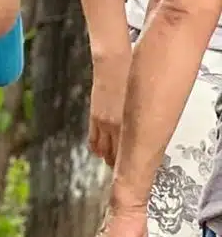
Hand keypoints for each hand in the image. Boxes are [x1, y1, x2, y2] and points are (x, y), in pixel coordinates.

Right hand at [88, 46, 132, 166]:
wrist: (113, 65)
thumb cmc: (131, 80)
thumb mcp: (140, 104)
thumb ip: (138, 122)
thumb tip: (143, 136)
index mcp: (128, 124)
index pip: (128, 153)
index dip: (130, 165)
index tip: (134, 171)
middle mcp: (114, 125)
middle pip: (115, 154)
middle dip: (120, 164)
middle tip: (124, 171)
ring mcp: (102, 122)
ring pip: (104, 149)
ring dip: (108, 157)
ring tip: (112, 163)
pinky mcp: (94, 116)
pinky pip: (93, 139)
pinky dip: (97, 148)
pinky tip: (99, 151)